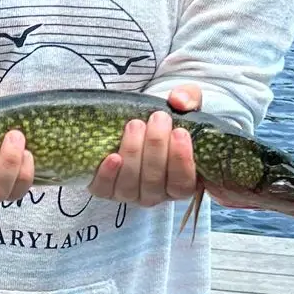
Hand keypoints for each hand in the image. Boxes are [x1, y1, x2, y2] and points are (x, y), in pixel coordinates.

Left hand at [88, 84, 202, 206]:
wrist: (137, 125)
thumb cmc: (165, 123)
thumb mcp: (184, 107)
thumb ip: (189, 99)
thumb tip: (178, 100)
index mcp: (180, 182)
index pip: (183, 183)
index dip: (181, 160)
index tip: (180, 132)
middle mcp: (156, 194)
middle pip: (155, 181)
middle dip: (156, 147)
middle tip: (158, 118)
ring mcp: (130, 194)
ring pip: (130, 184)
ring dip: (133, 153)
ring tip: (135, 125)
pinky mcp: (106, 190)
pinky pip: (105, 189)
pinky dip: (107, 174)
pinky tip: (112, 156)